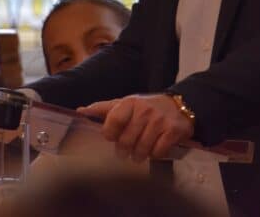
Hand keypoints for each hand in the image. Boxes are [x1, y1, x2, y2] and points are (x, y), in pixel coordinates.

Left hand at [77, 94, 193, 162]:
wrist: (179, 105)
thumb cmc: (146, 107)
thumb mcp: (125, 104)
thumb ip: (103, 109)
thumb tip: (80, 111)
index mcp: (130, 103)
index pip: (113, 121)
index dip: (110, 134)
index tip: (113, 138)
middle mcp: (144, 110)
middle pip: (126, 140)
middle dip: (124, 150)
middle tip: (126, 152)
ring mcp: (159, 120)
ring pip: (142, 148)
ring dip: (139, 155)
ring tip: (139, 154)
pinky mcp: (172, 131)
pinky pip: (158, 151)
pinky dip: (155, 155)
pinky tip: (155, 149)